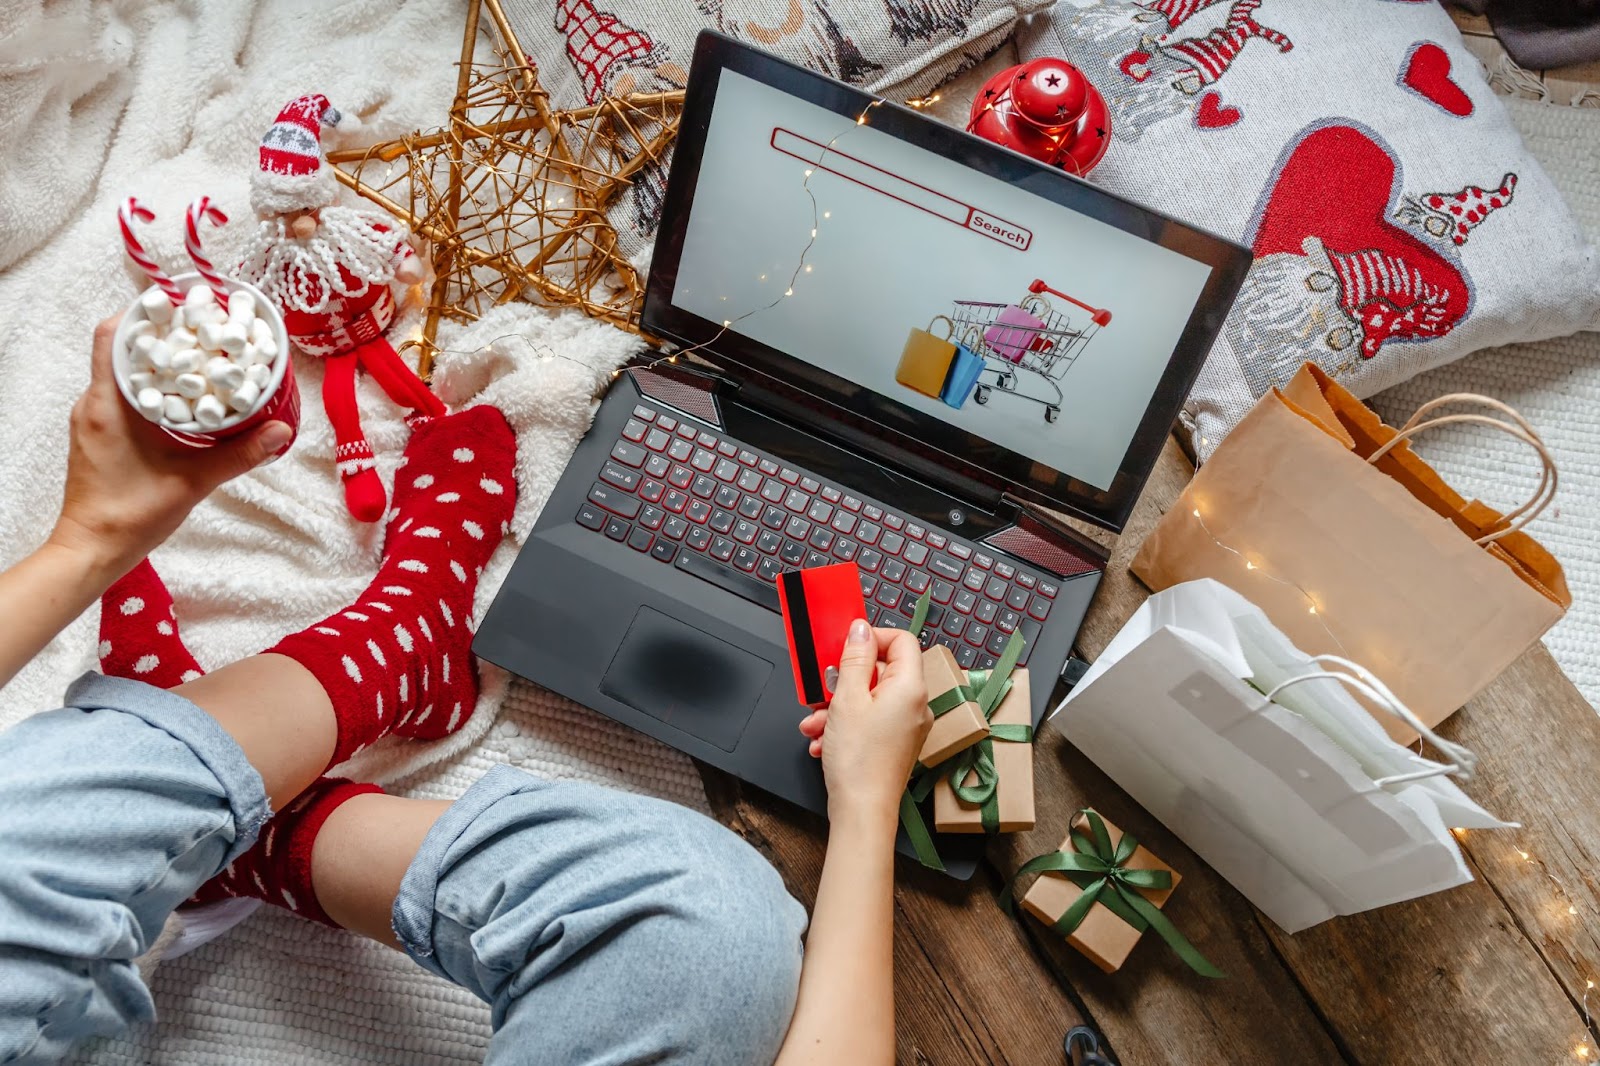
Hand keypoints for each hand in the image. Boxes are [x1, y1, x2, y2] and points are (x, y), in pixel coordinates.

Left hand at [48, 316, 292, 579]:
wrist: (92, 549)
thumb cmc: (131, 514)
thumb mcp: (193, 481)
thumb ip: (239, 453)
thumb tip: (281, 430)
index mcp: (108, 403)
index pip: (113, 335)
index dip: (144, 314)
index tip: (181, 309)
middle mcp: (94, 403)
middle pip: (121, 349)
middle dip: (162, 336)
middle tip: (201, 331)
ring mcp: (93, 419)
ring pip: (123, 372)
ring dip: (158, 363)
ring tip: (198, 360)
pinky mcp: (99, 434)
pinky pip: (124, 395)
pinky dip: (152, 388)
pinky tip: (183, 399)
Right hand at [798, 620, 929, 822]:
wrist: (862, 812)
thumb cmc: (858, 760)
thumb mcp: (847, 698)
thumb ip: (855, 659)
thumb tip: (861, 629)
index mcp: (910, 687)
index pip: (902, 640)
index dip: (872, 638)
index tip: (844, 647)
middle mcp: (915, 705)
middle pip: (881, 671)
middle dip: (843, 681)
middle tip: (821, 692)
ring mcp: (906, 726)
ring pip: (870, 699)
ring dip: (837, 707)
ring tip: (814, 725)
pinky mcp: (895, 743)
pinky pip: (870, 721)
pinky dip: (845, 725)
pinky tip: (822, 741)